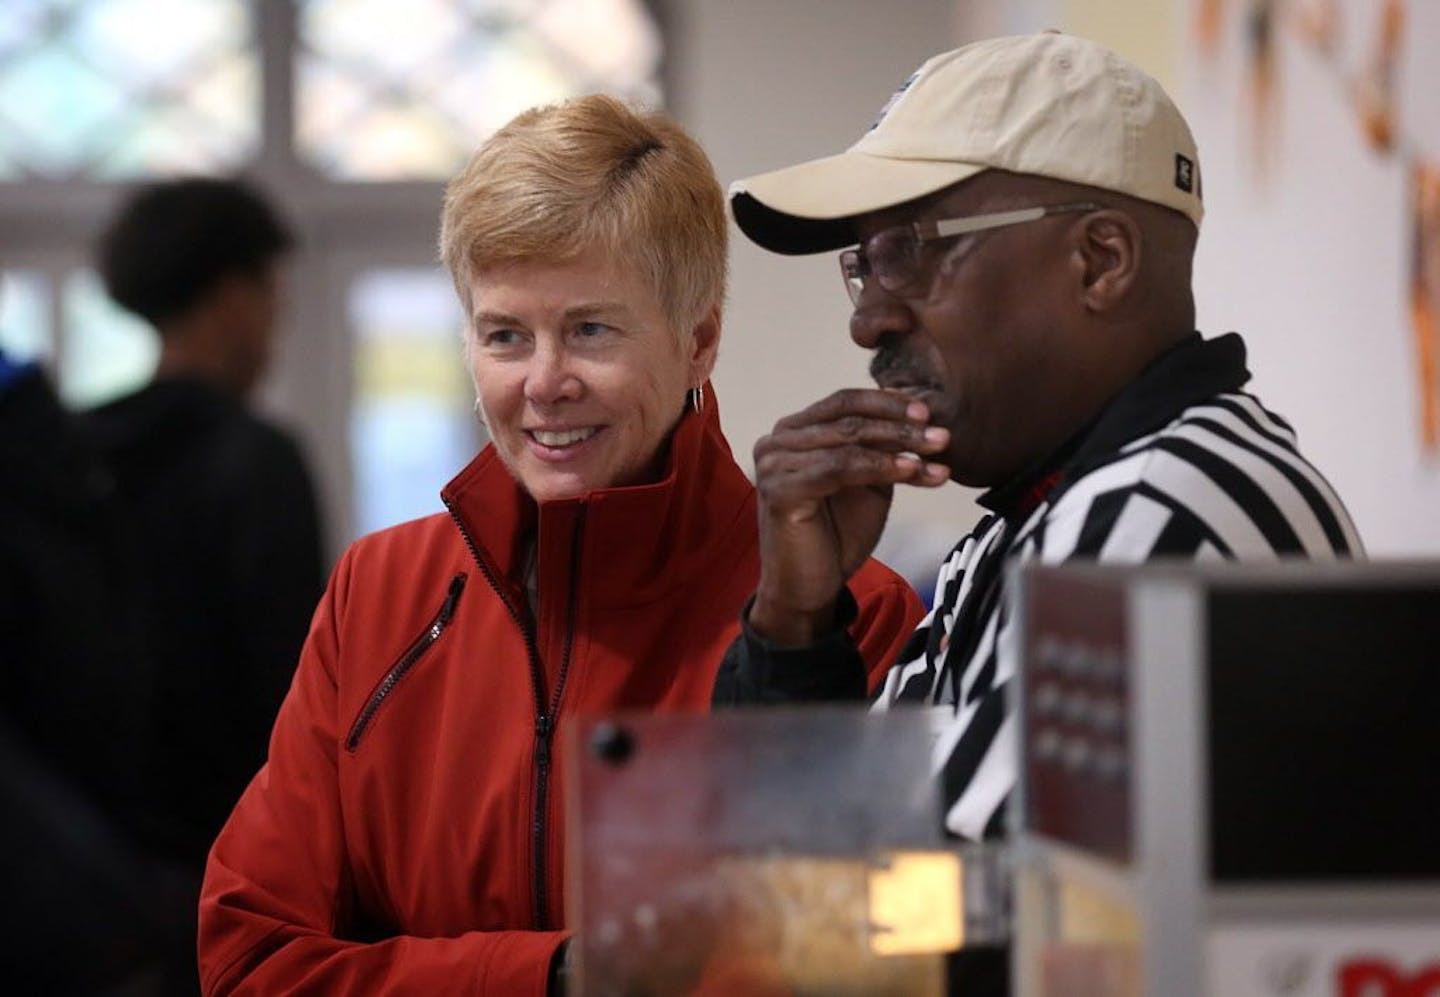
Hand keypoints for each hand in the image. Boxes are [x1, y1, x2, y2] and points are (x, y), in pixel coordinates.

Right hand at [749, 388, 948, 645]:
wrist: (807, 589)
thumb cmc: (834, 536)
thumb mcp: (867, 483)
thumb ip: (882, 450)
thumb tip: (922, 419)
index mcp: (794, 432)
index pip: (844, 402)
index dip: (888, 403)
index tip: (928, 412)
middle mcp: (777, 441)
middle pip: (848, 419)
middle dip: (901, 426)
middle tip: (941, 435)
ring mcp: (774, 464)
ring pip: (848, 441)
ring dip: (899, 445)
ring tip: (936, 454)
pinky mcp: (780, 489)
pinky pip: (839, 468)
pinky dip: (880, 466)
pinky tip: (911, 469)